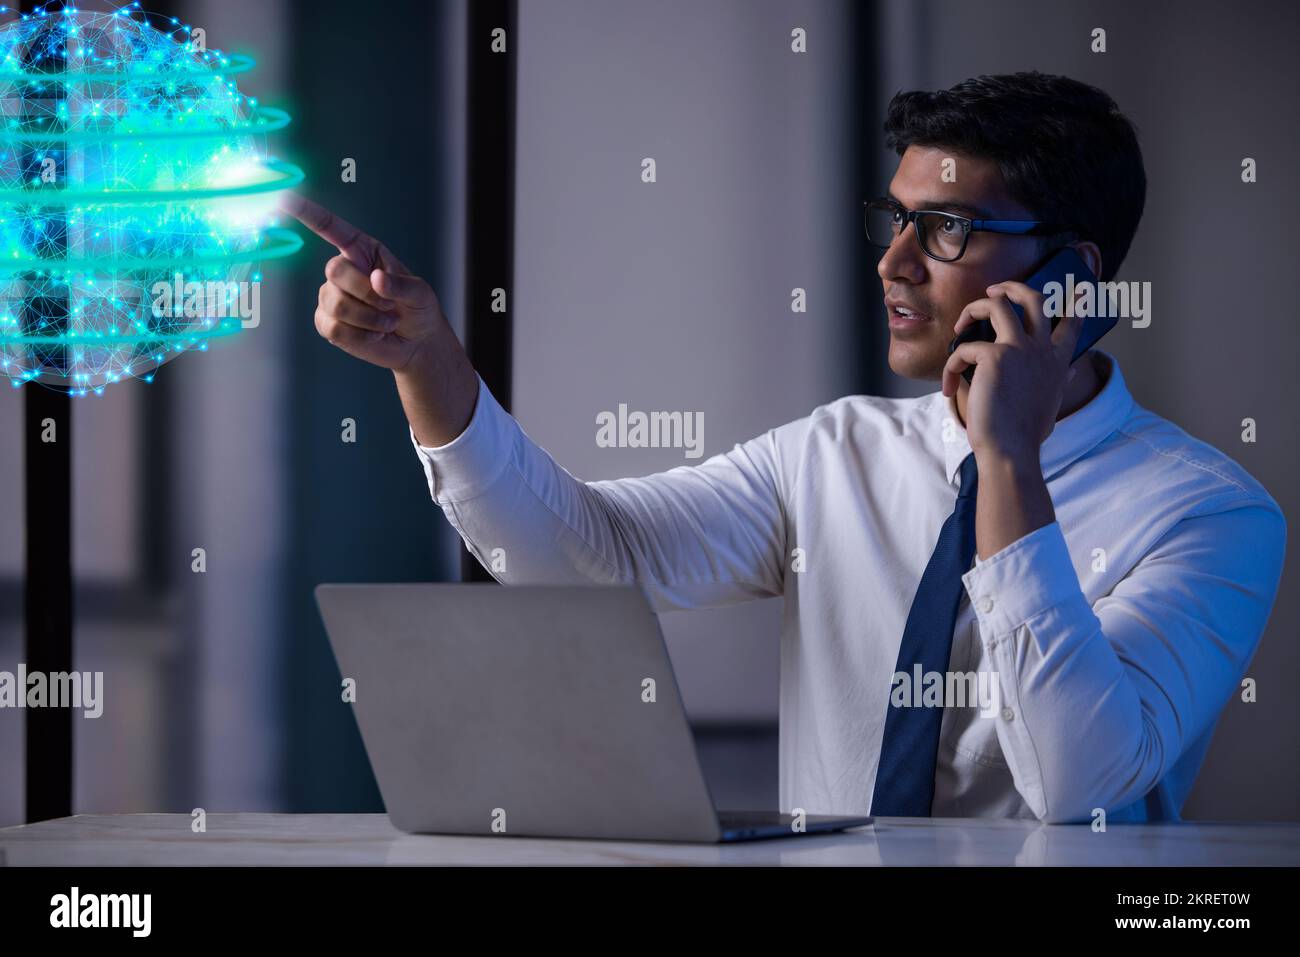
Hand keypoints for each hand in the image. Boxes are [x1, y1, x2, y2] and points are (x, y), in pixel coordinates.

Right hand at [281, 193, 443, 371]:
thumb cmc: (418, 309)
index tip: (285, 199)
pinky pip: (334, 329)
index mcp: (362, 250)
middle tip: (390, 306)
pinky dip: (360, 336)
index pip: (331, 228)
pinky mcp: (327, 322)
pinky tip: (374, 334)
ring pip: (336, 305)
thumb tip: (376, 279)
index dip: (308, 213)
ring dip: (369, 318)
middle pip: (334, 270)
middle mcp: (343, 269)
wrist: (416, 342)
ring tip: (387, 322)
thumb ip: (402, 285)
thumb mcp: (420, 293)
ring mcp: (331, 296)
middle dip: (366, 292)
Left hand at [941, 281, 1083, 462]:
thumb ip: (1060, 381)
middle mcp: (1042, 350)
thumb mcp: (1051, 401)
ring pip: (997, 305)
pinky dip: (951, 366)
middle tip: (995, 290)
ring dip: (973, 309)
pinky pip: (964, 348)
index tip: (1078, 289)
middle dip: (1012, 287)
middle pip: (1033, 299)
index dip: (1075, 303)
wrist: (1010, 449)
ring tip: (960, 324)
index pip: (1072, 324)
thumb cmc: (1026, 433)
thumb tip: (1073, 372)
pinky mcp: (994, 357)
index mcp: (1058, 362)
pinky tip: (948, 386)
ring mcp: (1019, 349)